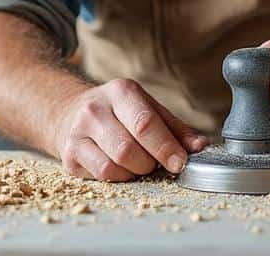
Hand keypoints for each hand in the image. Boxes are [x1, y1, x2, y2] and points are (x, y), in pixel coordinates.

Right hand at [50, 78, 207, 181]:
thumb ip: (175, 128)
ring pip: (114, 166)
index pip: (144, 123)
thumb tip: (200, 146)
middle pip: (128, 149)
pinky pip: (102, 176)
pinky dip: (119, 178)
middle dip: (149, 163)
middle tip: (154, 162)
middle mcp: (95, 109)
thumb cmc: (118, 113)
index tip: (180, 163)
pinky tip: (120, 167)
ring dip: (134, 172)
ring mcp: (78, 132)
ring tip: (136, 163)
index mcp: (121, 92)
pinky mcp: (69, 155)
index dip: (165, 147)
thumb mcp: (147, 109)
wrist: (70, 113)